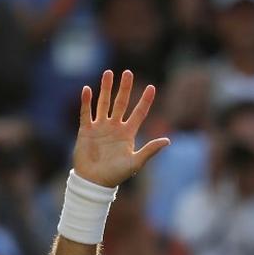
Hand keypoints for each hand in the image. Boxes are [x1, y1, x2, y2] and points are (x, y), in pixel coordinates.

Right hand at [73, 70, 169, 186]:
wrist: (94, 182)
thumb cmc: (116, 174)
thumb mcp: (136, 162)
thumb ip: (150, 150)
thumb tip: (168, 140)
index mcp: (128, 133)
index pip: (139, 112)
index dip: (145, 100)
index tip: (152, 87)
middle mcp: (115, 127)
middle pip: (121, 103)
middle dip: (125, 88)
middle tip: (128, 72)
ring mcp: (100, 127)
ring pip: (104, 103)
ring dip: (105, 89)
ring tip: (108, 73)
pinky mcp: (86, 131)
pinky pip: (86, 113)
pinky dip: (86, 102)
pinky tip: (88, 89)